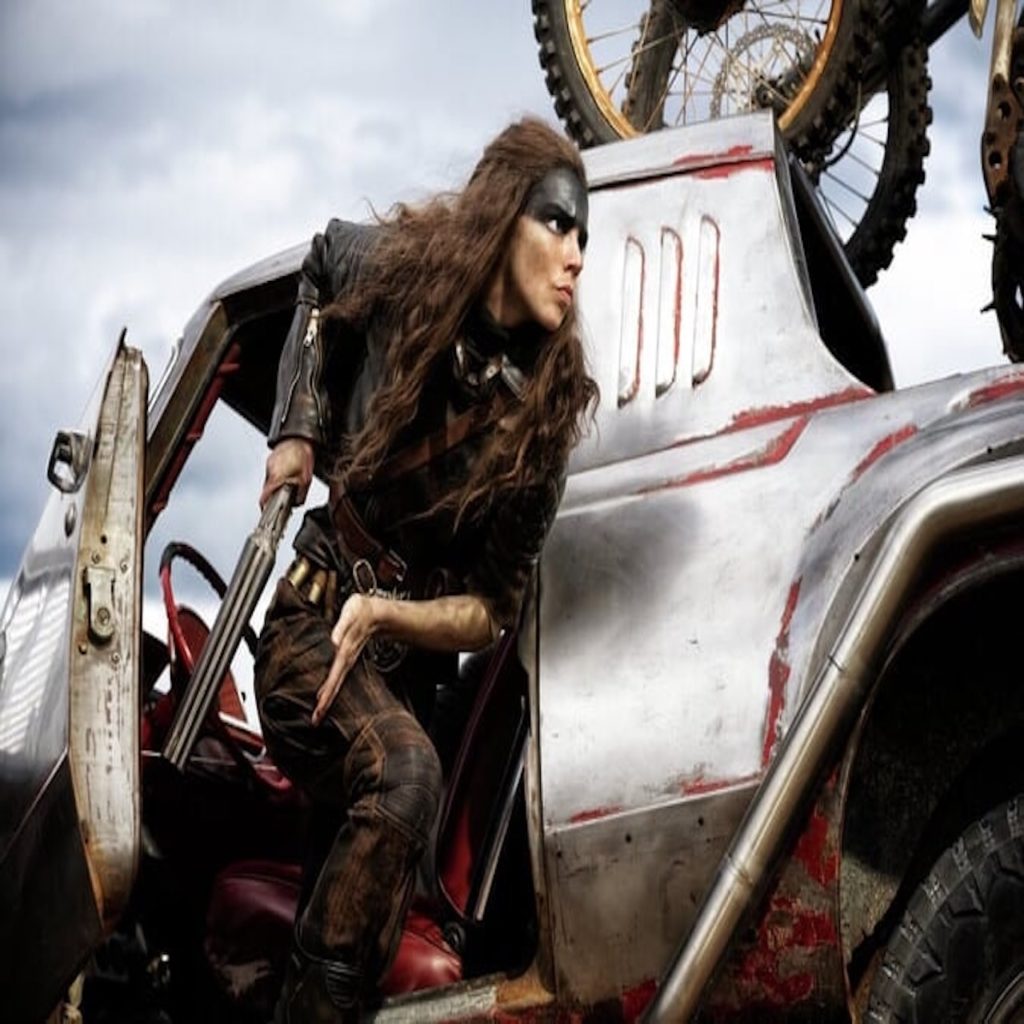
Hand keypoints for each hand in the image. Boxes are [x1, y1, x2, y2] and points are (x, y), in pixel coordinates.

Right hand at [261, 438, 313, 507]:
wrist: (300, 438)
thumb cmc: (303, 454)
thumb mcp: (307, 479)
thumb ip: (301, 494)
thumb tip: (297, 503)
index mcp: (277, 476)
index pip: (264, 496)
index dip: (264, 505)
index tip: (265, 511)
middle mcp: (270, 470)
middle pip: (267, 489)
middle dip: (275, 494)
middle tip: (284, 497)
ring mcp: (269, 464)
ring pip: (269, 480)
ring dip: (277, 484)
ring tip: (288, 482)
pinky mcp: (271, 459)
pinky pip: (272, 471)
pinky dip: (278, 475)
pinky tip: (287, 473)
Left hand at [313, 594, 378, 724]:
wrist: (376, 613)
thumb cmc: (360, 611)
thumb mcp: (351, 613)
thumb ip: (342, 627)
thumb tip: (334, 641)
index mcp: (345, 651)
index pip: (335, 675)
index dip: (328, 690)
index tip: (320, 705)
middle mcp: (346, 659)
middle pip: (335, 685)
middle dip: (326, 703)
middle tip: (316, 720)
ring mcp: (346, 662)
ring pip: (336, 684)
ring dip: (327, 700)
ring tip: (318, 715)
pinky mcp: (345, 661)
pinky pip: (337, 678)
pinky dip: (330, 690)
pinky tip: (323, 698)